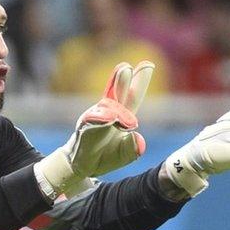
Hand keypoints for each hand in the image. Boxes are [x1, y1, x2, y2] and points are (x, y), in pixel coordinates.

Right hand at [34, 61, 153, 197]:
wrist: (81, 165)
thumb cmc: (104, 155)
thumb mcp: (123, 155)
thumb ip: (131, 148)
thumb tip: (139, 141)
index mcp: (120, 116)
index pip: (132, 97)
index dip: (140, 82)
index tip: (149, 64)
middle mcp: (107, 113)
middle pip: (118, 94)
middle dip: (123, 80)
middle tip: (127, 66)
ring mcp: (94, 119)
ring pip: (106, 105)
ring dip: (115, 89)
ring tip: (124, 72)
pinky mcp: (84, 129)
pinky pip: (92, 121)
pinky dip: (101, 117)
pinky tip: (109, 114)